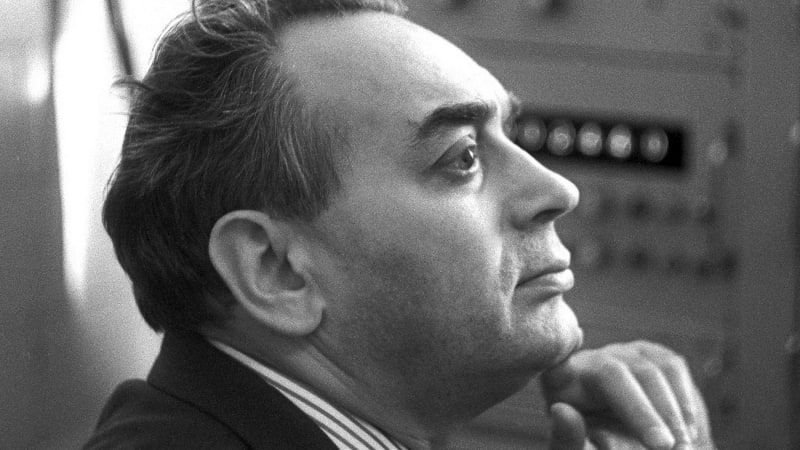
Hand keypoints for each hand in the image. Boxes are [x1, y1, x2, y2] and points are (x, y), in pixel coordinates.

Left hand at [542, 340, 714, 448]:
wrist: (645, 446)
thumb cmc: (602, 449)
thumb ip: (569, 439)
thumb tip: (562, 412)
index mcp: (560, 383)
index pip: (558, 372)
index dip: (564, 370)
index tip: (571, 398)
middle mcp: (588, 360)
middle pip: (611, 374)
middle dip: (641, 412)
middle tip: (664, 447)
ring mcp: (621, 352)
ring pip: (648, 371)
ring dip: (670, 414)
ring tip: (681, 448)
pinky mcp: (652, 353)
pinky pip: (673, 368)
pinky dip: (684, 403)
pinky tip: (687, 433)